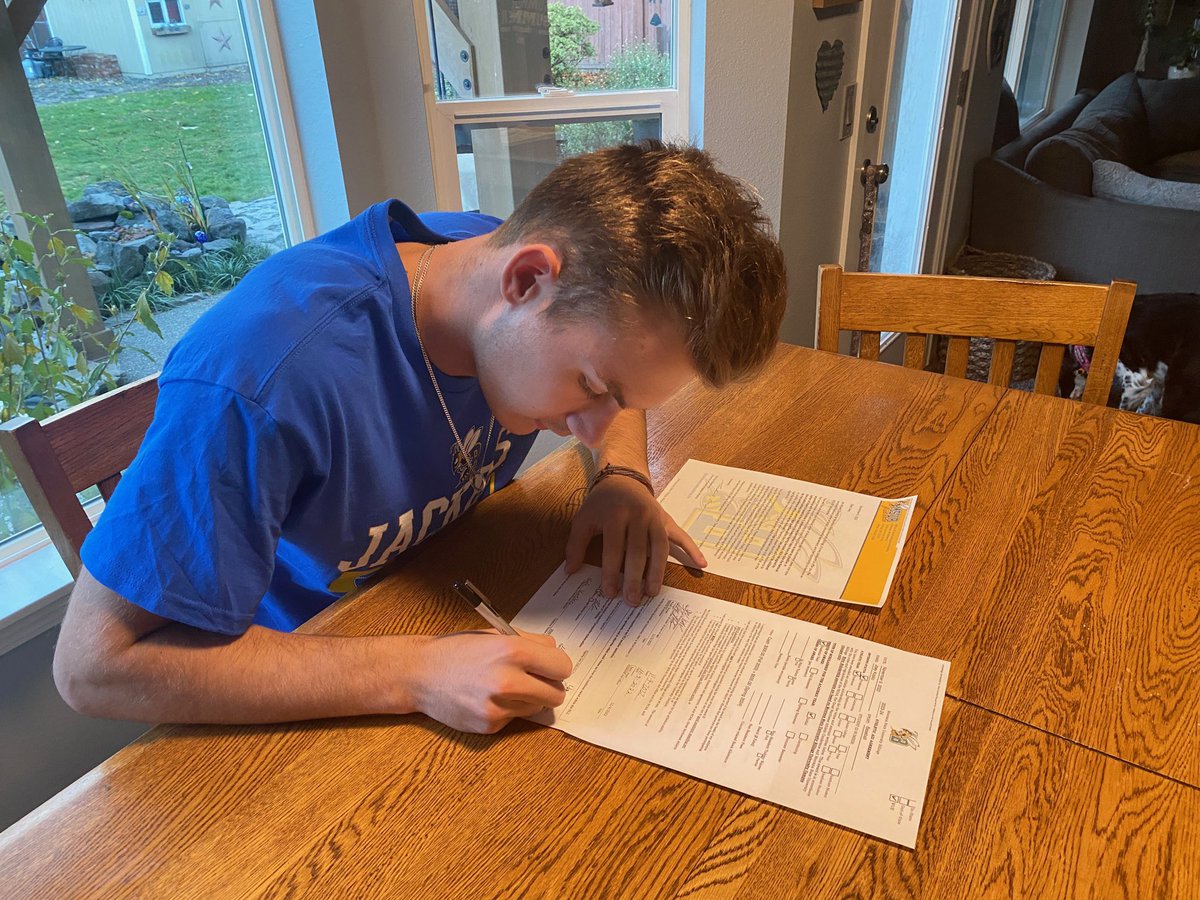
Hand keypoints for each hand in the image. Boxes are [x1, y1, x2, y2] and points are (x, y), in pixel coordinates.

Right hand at [409, 630, 571, 733]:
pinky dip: (509, 709)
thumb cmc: (457, 650)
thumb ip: (529, 642)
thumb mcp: (494, 634)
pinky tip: (489, 698)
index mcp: (512, 651)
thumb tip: (555, 652)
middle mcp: (507, 680)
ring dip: (530, 698)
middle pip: (557, 693)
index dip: (557, 666)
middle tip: (535, 679)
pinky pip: (516, 718)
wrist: (420, 674)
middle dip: (549, 686)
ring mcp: (498, 706)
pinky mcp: (490, 725)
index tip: (551, 666)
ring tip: (507, 686)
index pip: (562, 666)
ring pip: (538, 708)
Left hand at [565, 476, 706, 605]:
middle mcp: (638, 516)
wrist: (622, 478)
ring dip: (657, 572)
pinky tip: (701, 564)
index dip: (611, 572)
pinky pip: (681, 536)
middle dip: (634, 578)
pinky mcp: (666, 520)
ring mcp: (655, 518)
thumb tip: (570, 571)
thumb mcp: (583, 519)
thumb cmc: (601, 503)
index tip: (610, 593)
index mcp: (615, 515)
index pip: (614, 549)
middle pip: (638, 552)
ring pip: (659, 548)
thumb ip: (575, 544)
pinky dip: (692, 549)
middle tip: (632, 600)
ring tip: (653, 592)